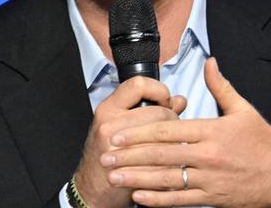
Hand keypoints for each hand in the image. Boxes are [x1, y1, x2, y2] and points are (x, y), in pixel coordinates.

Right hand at [74, 76, 186, 207]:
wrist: (91, 187)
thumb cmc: (107, 152)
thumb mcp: (120, 123)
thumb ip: (149, 108)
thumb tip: (179, 100)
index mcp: (108, 108)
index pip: (139, 85)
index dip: (159, 90)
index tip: (164, 101)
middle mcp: (110, 125)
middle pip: (159, 112)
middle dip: (173, 119)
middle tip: (171, 128)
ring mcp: (119, 148)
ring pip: (166, 136)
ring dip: (176, 141)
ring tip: (171, 144)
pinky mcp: (130, 170)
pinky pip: (164, 160)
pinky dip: (172, 161)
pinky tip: (169, 161)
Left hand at [102, 58, 270, 207]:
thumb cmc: (264, 142)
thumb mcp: (244, 109)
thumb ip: (221, 86)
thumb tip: (209, 62)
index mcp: (212, 132)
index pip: (168, 131)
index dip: (139, 133)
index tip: (117, 133)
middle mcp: (208, 157)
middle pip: (162, 156)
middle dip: (130, 156)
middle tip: (105, 155)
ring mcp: (210, 181)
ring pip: (167, 180)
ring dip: (138, 178)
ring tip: (114, 176)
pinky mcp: (214, 200)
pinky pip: (181, 201)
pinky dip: (159, 200)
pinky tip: (139, 197)